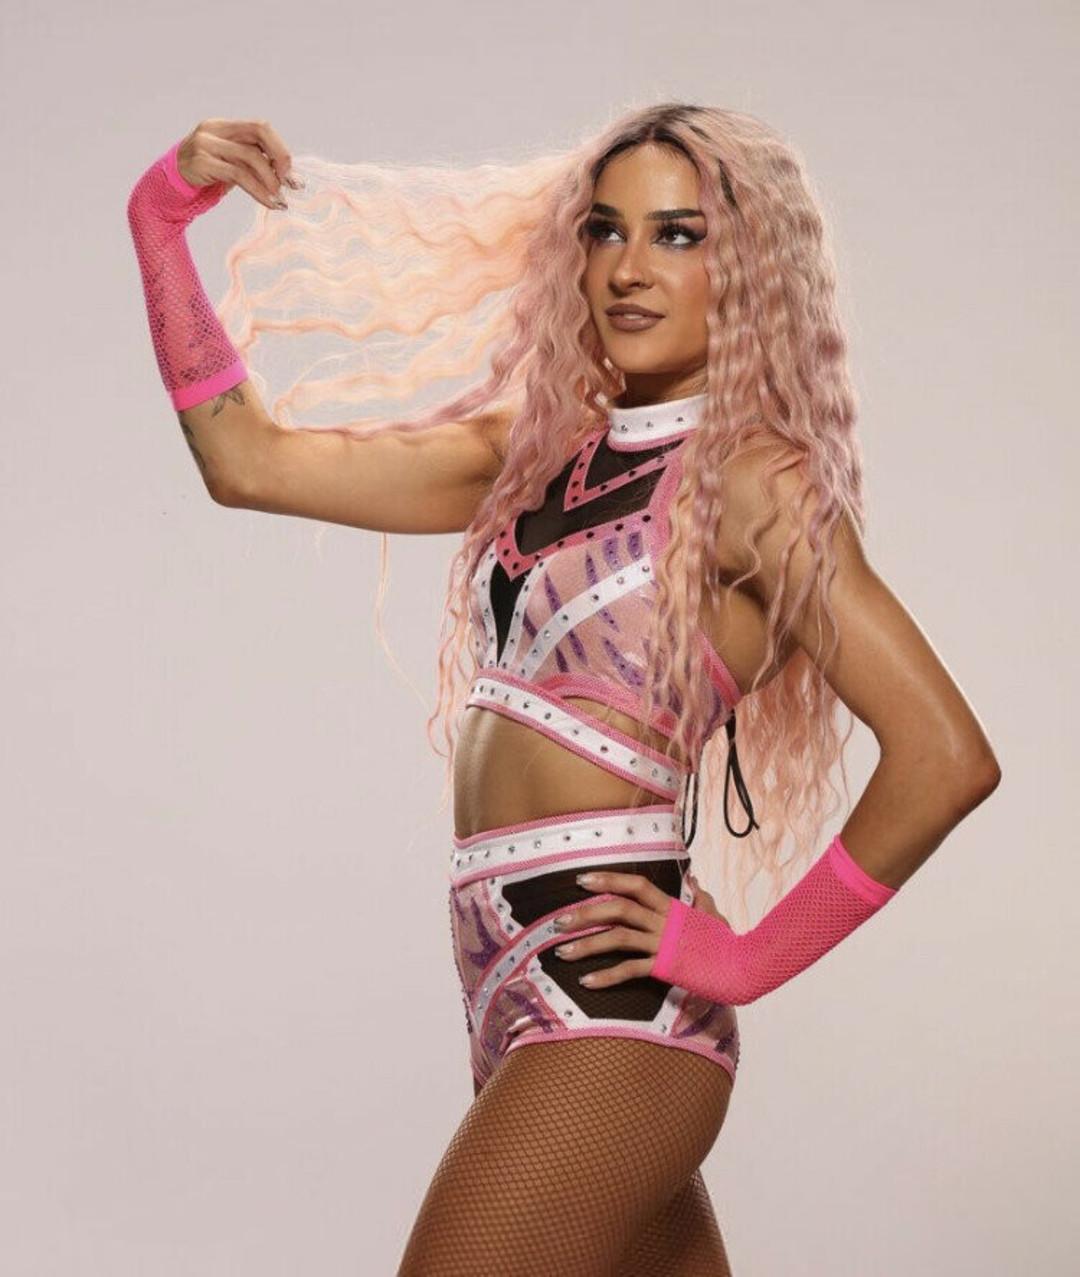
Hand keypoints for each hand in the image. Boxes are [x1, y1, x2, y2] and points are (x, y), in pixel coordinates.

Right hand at [175, 117, 303, 209]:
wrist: (169, 190)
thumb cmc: (205, 179)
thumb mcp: (230, 166)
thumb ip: (252, 164)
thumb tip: (287, 175)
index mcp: (223, 126)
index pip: (259, 126)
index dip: (279, 147)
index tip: (290, 171)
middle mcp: (214, 130)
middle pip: (258, 132)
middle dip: (280, 157)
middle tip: (290, 182)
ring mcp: (206, 145)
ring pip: (250, 157)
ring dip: (271, 180)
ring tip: (279, 199)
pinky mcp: (202, 163)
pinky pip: (239, 175)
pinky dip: (259, 191)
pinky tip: (269, 203)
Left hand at [551, 870, 731, 988]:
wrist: (743, 968)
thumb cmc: (728, 943)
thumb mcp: (714, 915)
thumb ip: (700, 898)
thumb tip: (693, 881)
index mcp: (672, 906)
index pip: (636, 885)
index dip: (608, 879)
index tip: (582, 880)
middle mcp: (664, 921)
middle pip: (619, 909)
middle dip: (585, 913)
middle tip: (558, 920)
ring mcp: (664, 944)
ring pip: (618, 938)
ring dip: (586, 944)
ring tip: (562, 952)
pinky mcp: (665, 968)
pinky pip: (629, 971)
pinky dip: (606, 977)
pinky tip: (587, 982)